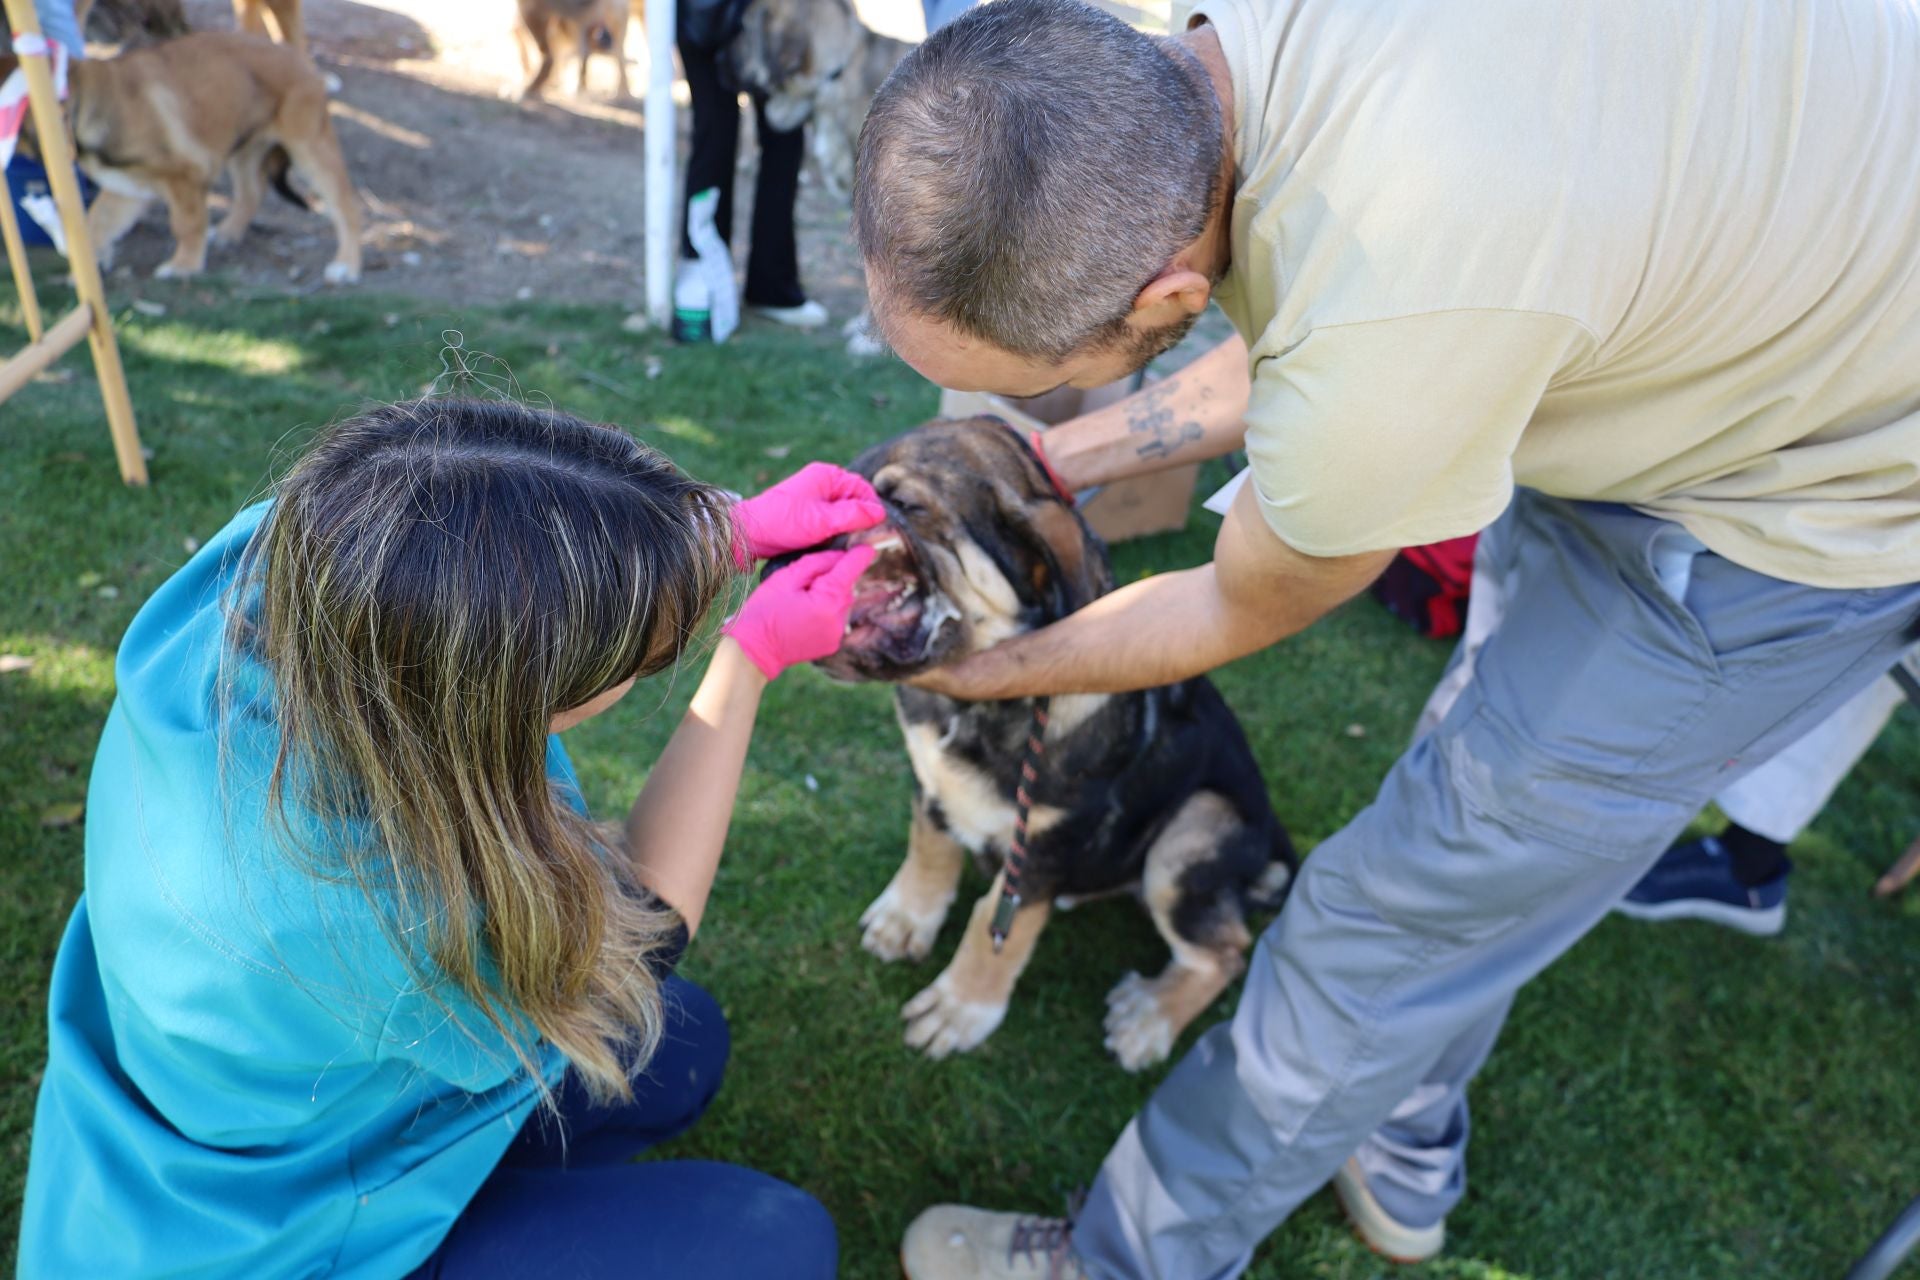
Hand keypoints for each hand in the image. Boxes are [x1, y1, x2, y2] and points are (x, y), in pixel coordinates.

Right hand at [723, 546, 877, 679]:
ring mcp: (837, 634)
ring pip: (842, 602)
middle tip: (805, 581)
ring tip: (802, 600)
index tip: (867, 547)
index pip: (851, 570)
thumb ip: (816, 563)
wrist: (754, 651)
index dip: (859, 556)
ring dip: (829, 595)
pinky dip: (826, 611)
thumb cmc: (764, 611)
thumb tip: (839, 555)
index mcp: (827, 600)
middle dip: (832, 578)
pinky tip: (805, 615)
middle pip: (846, 586)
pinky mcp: (833, 644)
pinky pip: (836, 618)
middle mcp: (838, 619)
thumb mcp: (786, 578)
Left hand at [732, 462, 885, 563]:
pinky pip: (831, 524)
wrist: (747, 535)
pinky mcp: (808, 515)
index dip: (872, 508)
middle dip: (857, 521)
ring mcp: (815, 500)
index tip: (875, 529)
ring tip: (838, 544)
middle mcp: (822, 484)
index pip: (862, 489)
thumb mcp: (822, 521)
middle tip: (856, 540)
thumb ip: (853, 516)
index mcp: (827, 476)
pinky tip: (827, 546)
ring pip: (843, 516)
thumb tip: (880, 513)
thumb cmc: (781, 523)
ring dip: (844, 531)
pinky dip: (832, 535)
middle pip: (854, 502)